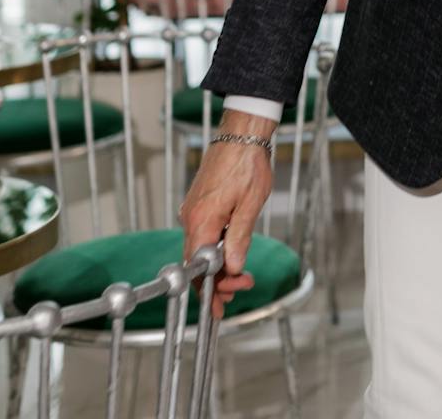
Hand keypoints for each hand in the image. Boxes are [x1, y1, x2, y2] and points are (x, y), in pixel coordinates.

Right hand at [179, 111, 277, 316]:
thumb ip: (239, 239)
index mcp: (201, 221)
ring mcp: (193, 211)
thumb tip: (232, 268)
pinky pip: (202, 235)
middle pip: (196, 263)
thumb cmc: (248, 165)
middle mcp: (191, 218)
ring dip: (217, 267)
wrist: (241, 136)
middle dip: (216, 282)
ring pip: (199, 250)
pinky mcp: (199, 205)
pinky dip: (214, 250)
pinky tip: (230, 254)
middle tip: (241, 289)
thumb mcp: (250, 206)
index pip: (198, 268)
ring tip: (241, 276)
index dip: (209, 290)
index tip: (221, 306)